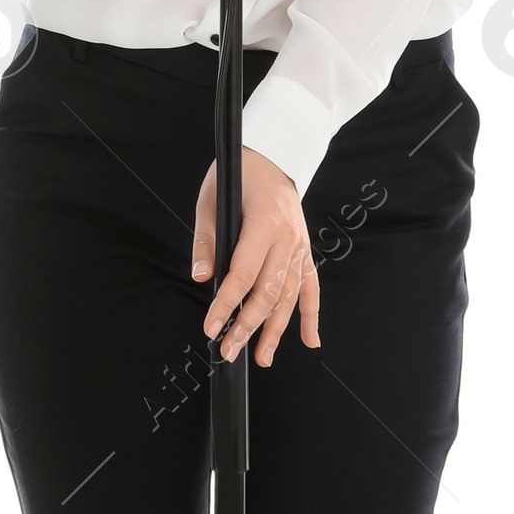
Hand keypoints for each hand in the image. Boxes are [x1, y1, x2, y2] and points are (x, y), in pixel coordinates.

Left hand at [192, 145, 319, 366]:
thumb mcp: (212, 199)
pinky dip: (311, 315)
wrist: (274, 155)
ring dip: (277, 330)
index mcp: (264, 225)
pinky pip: (311, 287)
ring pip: (290, 297)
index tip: (211, 327)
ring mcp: (300, 247)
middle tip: (229, 351)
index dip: (226, 305)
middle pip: (268, 293)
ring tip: (261, 357)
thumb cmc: (240, 173)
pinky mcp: (305, 251)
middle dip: (248, 326)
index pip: (242, 275)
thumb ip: (206, 240)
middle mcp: (288, 239)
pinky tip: (309, 341)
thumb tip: (202, 277)